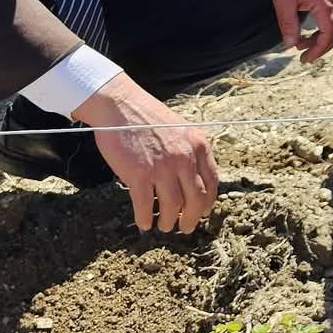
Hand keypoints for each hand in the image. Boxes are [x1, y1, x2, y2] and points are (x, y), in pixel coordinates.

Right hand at [75, 74, 217, 234]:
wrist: (120, 105)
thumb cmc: (148, 117)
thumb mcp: (181, 130)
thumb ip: (190, 152)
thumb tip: (193, 178)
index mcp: (198, 146)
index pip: (212, 182)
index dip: (207, 202)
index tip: (202, 212)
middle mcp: (184, 158)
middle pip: (196, 198)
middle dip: (191, 218)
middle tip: (185, 228)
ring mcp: (162, 167)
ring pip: (173, 206)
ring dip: (169, 221)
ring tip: (164, 226)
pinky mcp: (139, 173)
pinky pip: (145, 204)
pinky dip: (145, 218)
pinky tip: (144, 224)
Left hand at [266, 0, 332, 62]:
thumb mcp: (283, 1)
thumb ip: (288, 25)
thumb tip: (291, 45)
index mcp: (326, 3)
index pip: (329, 36)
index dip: (317, 51)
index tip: (304, 59)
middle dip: (321, 47)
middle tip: (303, 53)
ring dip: (324, 37)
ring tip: (303, 40)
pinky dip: (327, 27)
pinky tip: (311, 27)